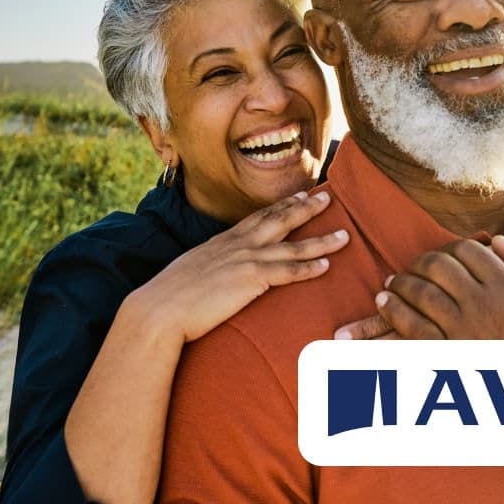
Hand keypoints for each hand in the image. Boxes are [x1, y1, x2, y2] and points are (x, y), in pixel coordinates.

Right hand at [132, 191, 347, 343]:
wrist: (159, 309)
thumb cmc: (169, 295)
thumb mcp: (192, 270)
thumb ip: (211, 265)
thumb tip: (216, 271)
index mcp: (224, 240)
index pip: (259, 216)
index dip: (283, 204)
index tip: (300, 194)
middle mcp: (238, 244)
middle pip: (280, 220)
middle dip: (306, 208)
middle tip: (327, 198)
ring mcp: (246, 260)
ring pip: (294, 247)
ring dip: (322, 240)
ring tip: (344, 235)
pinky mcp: (251, 280)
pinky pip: (289, 272)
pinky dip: (310, 268)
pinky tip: (328, 265)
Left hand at [371, 235, 503, 339]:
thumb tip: (496, 239)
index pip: (469, 249)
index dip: (452, 246)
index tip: (444, 254)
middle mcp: (484, 305)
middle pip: (440, 265)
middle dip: (423, 261)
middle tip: (415, 266)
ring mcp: (463, 330)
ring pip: (421, 292)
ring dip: (402, 282)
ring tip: (393, 282)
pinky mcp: (445, 353)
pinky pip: (412, 325)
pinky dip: (393, 309)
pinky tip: (385, 302)